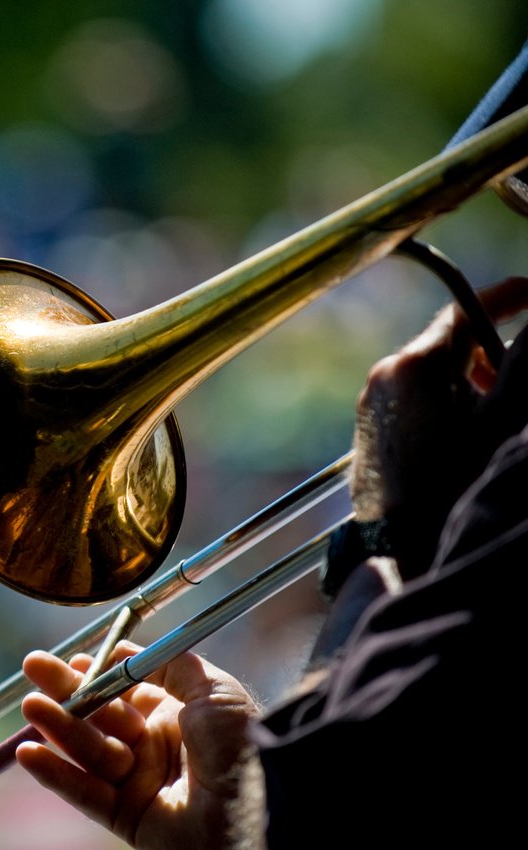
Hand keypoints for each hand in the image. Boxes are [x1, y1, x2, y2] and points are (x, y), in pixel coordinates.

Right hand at [15, 643, 259, 849]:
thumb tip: (126, 651)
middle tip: (33, 667)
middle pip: (99, 715)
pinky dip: (55, 774)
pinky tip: (29, 753)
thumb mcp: (214, 689)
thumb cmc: (240, 746)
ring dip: (57, 726)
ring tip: (30, 705)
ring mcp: (139, 782)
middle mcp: (154, 747)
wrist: (256, 808)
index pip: (124, 690)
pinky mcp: (127, 817)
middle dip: (66, 690)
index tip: (73, 659)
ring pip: (88, 749)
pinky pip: (84, 793)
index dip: (98, 674)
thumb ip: (170, 664)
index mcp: (175, 715)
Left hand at [349, 275, 527, 576]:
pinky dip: (447, 402)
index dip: (506, 298)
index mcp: (415, 364)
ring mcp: (372, 403)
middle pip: (450, 343)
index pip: (465, 310)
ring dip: (472, 380)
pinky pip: (414, 399)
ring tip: (497, 415)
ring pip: (433, 373)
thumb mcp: (505, 420)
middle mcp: (385, 375)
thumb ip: (525, 363)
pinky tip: (466, 435)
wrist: (398, 546)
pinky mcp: (369, 429)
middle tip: (520, 378)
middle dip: (493, 352)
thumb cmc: (455, 483)